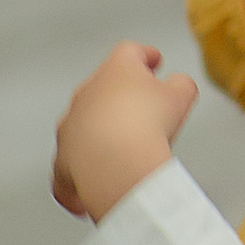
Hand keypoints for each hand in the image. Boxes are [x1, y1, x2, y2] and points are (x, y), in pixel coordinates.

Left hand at [53, 42, 196, 222]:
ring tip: (122, 145)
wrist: (118, 164)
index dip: (146, 55)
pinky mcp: (62, 156)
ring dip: (100, 129)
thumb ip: (181, 83)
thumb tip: (177, 85)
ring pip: (84, 122)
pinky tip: (87, 191)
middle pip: (104, 86)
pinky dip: (79, 172)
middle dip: (121, 94)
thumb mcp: (182, 94)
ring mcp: (71, 123)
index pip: (130, 52)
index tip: (154, 60)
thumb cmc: (147, 126)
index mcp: (116, 69)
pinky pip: (69, 163)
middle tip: (142, 105)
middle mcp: (87, 93)